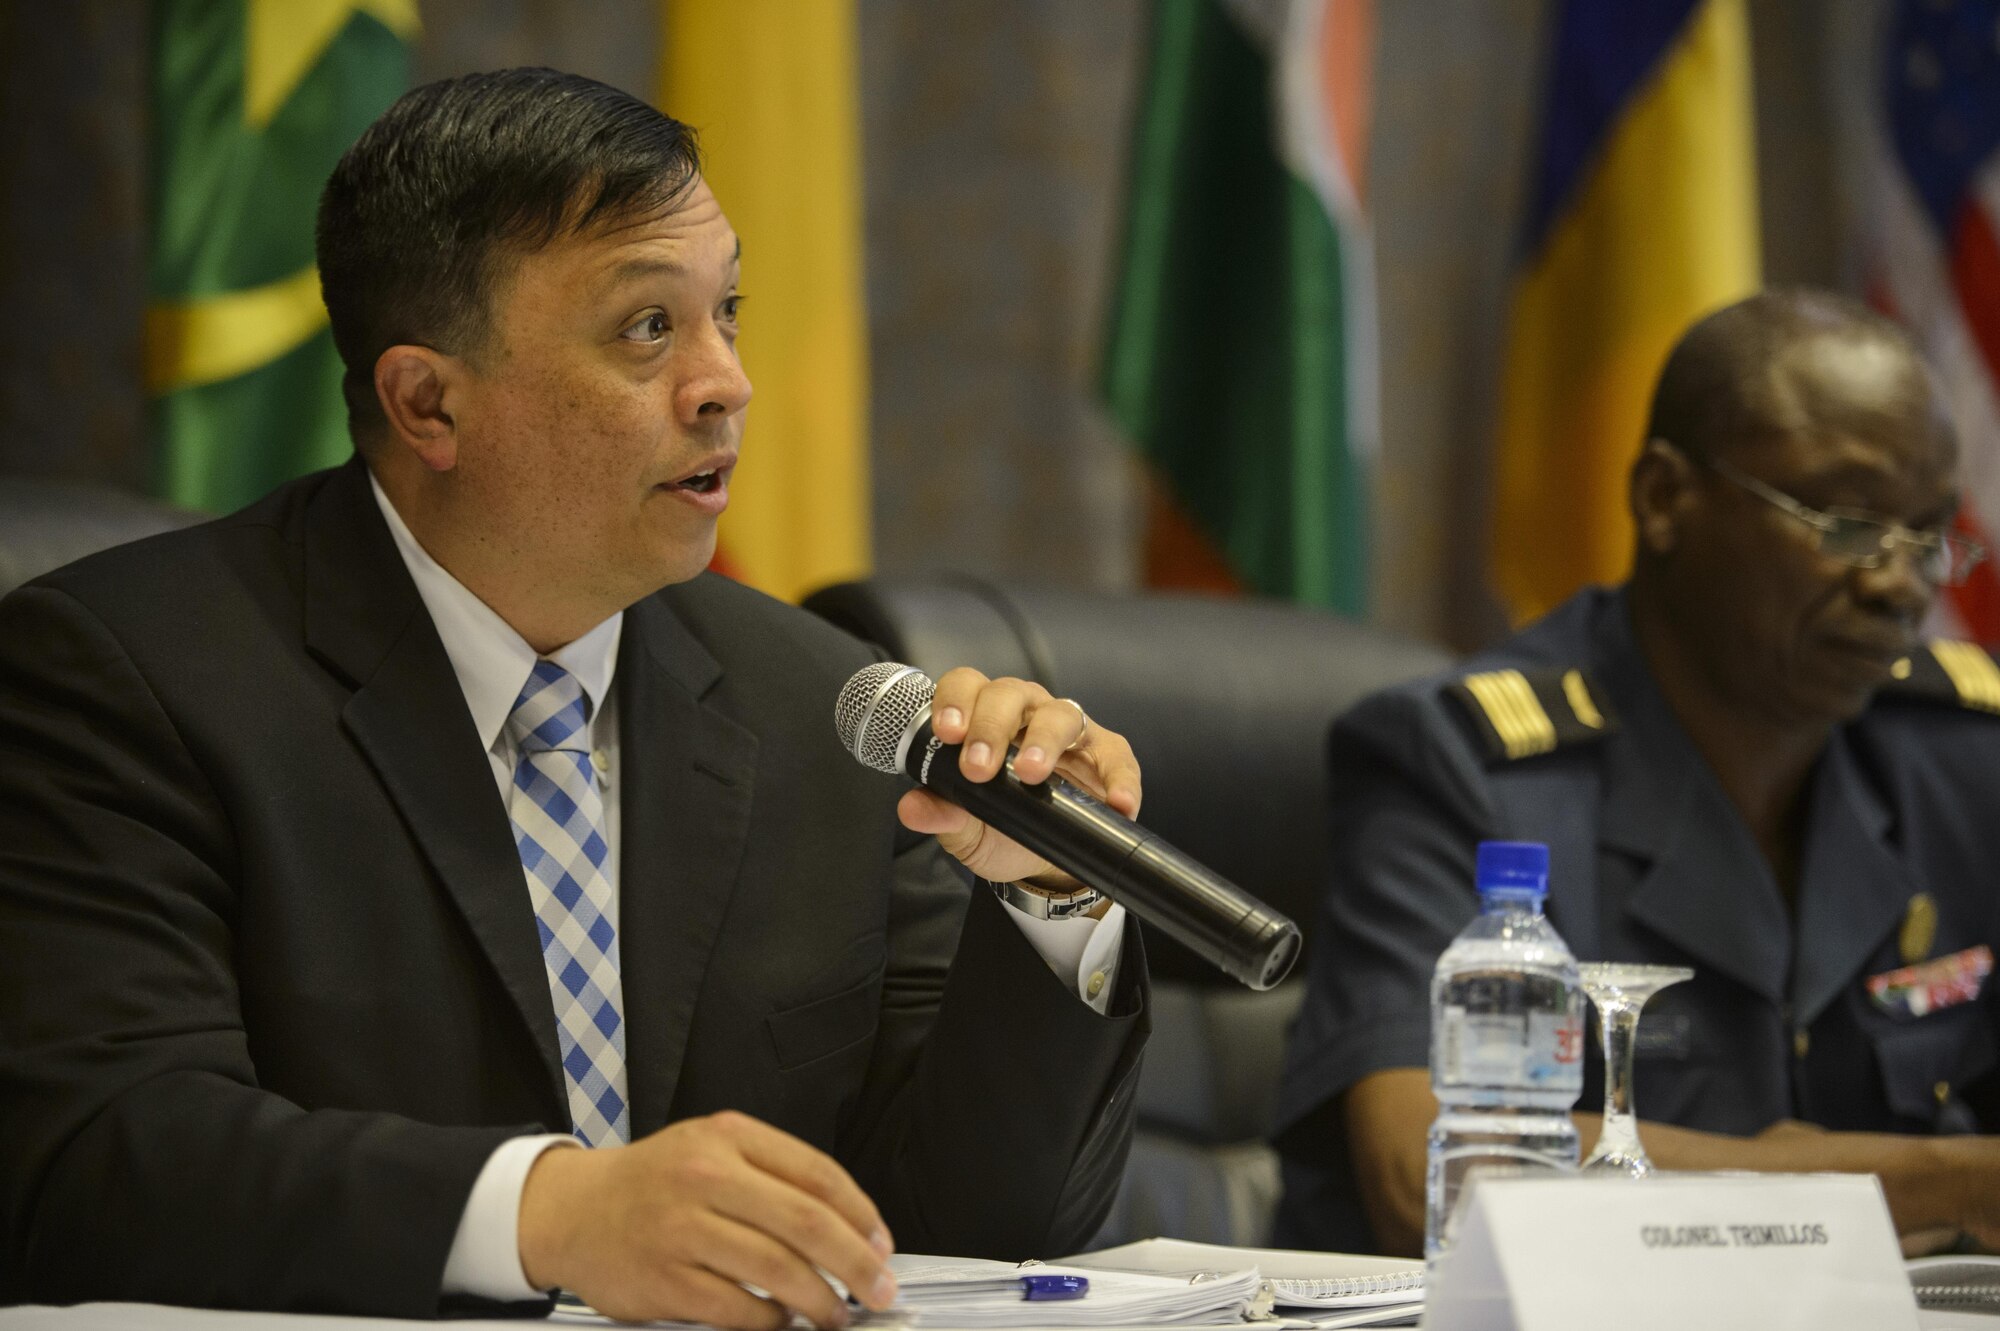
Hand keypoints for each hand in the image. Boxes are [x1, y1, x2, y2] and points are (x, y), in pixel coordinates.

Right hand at [517, 1111, 896, 1327]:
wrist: (571, 1210)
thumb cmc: (654, 1184)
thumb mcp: (712, 1150)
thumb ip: (774, 1175)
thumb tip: (850, 1228)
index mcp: (728, 1137)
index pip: (817, 1174)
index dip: (861, 1214)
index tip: (882, 1245)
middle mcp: (705, 1175)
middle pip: (806, 1222)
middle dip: (855, 1263)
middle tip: (880, 1289)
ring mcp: (681, 1228)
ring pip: (776, 1268)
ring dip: (819, 1300)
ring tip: (836, 1314)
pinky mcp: (663, 1279)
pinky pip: (735, 1308)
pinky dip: (768, 1320)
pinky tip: (780, 1321)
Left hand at [895, 668, 1142, 885]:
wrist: (1042, 861)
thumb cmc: (1000, 828)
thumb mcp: (967, 830)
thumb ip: (942, 815)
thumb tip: (912, 808)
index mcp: (985, 716)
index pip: (967, 686)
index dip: (955, 702)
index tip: (947, 734)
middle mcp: (1027, 712)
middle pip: (1010, 694)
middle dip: (991, 726)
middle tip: (979, 767)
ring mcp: (1070, 731)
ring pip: (1061, 713)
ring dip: (1045, 740)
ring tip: (1032, 773)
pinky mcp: (1108, 758)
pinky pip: (1117, 759)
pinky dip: (1118, 779)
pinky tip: (1116, 802)